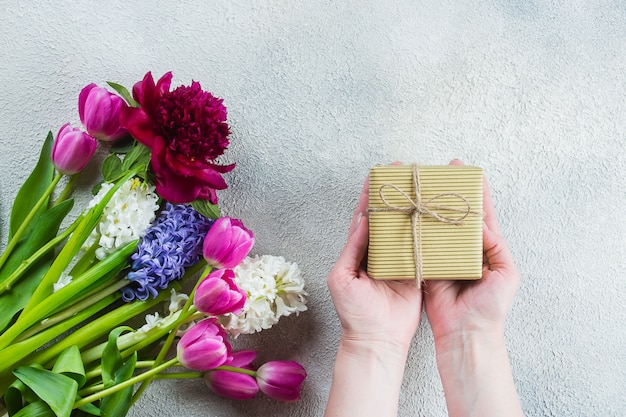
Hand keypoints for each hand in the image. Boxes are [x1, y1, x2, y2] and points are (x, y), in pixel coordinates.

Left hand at [327, 175, 421, 353]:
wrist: (377, 340)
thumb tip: (362, 221)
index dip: (370, 195)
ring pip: (405, 230)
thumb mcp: (342, 278)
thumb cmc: (353, 312)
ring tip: (420, 189)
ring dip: (411, 211)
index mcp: (358, 251)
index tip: (378, 174)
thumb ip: (352, 249)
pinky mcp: (415, 273)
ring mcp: (398, 262)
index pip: (364, 217)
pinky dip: (426, 234)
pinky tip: (432, 218)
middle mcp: (379, 253)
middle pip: (387, 219)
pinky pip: (421, 249)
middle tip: (403, 174)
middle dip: (394, 196)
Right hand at [423, 160, 523, 416]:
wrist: (466, 333)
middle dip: (450, 192)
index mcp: (487, 248)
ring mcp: (445, 257)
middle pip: (456, 214)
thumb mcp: (506, 274)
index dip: (476, 191)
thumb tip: (477, 223)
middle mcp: (464, 249)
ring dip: (431, 207)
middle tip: (440, 171)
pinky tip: (409, 213)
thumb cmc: (491, 307)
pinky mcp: (428, 266)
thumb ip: (495, 246)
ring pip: (437, 226)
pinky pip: (421, 244)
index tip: (466, 170)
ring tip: (422, 187)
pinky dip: (416, 229)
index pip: (482, 213)